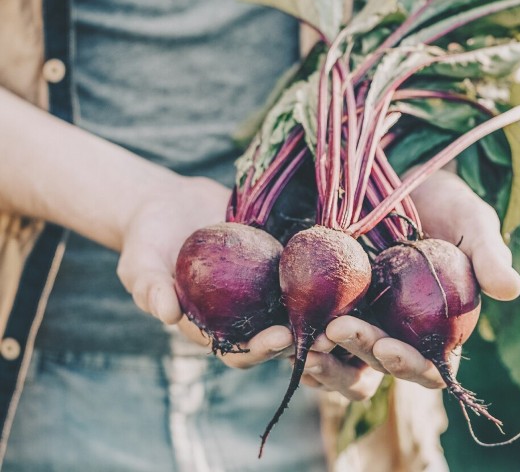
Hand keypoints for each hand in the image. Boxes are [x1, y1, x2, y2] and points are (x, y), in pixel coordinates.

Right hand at [115, 174, 341, 371]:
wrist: (167, 204)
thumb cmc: (147, 241)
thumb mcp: (139, 264)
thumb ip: (150, 288)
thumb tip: (167, 314)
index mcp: (211, 327)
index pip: (239, 351)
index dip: (259, 350)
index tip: (278, 338)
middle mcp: (242, 315)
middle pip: (277, 336)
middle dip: (302, 338)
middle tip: (324, 332)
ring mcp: (263, 289)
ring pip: (296, 310)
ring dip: (320, 314)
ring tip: (343, 309)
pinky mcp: (277, 262)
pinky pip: (303, 272)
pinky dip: (322, 275)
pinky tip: (343, 265)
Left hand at [310, 169, 519, 396]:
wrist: (402, 175)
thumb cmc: (446, 202)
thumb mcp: (473, 220)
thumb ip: (490, 254)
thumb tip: (510, 289)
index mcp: (438, 330)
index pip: (429, 366)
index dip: (410, 367)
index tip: (389, 349)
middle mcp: (399, 334)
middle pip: (379, 365)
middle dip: (361, 353)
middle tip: (341, 329)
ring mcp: (363, 320)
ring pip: (342, 359)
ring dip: (325, 359)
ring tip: (307, 339)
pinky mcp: (330, 303)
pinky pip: (313, 331)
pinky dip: (299, 338)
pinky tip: (283, 331)